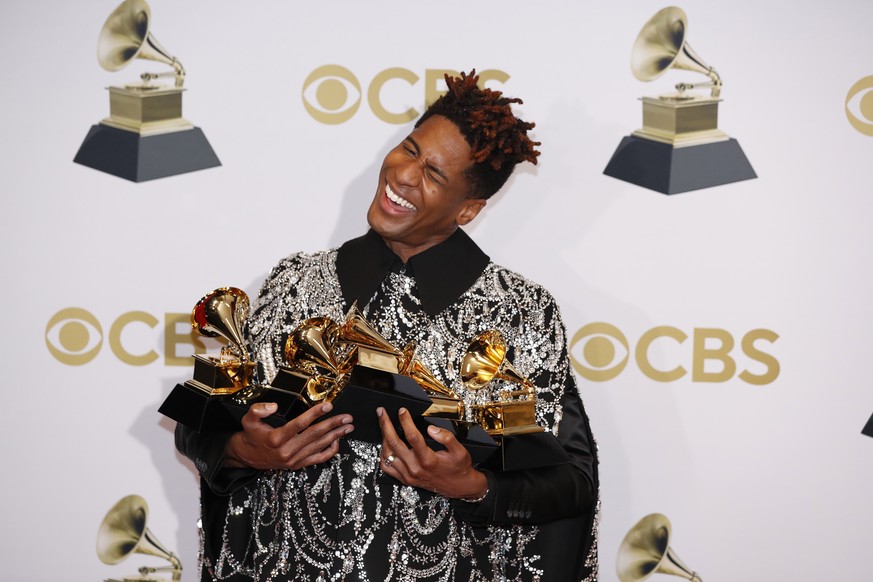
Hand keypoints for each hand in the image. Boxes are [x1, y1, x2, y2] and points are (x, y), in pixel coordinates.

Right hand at [223, 402, 352, 469]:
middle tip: (347, 417)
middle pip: (315, 435)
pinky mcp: (298, 465)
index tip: (328, 406)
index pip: (300, 424)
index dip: (315, 414)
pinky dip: (330, 451)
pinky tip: (338, 441)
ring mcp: (294, 459)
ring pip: (319, 446)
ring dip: (336, 435)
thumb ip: (258, 410)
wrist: (247, 457)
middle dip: (333, 424)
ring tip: (348, 426)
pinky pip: (318, 459)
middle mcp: (287, 450)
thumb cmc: (251, 436)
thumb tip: (273, 406)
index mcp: (276, 438)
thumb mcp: (248, 420)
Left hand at [377, 407, 487, 499]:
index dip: (405, 421)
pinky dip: (383, 455)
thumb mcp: (460, 451)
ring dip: (383, 438)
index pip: (412, 436)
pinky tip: (386, 445)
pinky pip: (387, 467)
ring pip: (388, 455)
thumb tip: (432, 428)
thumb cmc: (458, 468)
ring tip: (383, 425)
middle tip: (382, 412)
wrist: (459, 487)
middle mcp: (416, 468)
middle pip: (394, 443)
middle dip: (386, 425)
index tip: (402, 410)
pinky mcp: (405, 480)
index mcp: (429, 460)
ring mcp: (409, 475)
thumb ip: (447, 437)